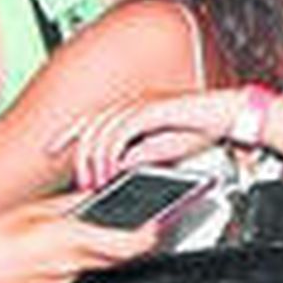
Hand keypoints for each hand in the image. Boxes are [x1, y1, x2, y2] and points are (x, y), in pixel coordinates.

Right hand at [0, 195, 159, 282]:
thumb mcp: (34, 209)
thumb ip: (73, 205)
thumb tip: (100, 198)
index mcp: (68, 239)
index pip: (127, 243)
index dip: (149, 236)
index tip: (159, 224)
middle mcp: (70, 265)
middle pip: (118, 256)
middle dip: (131, 241)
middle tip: (140, 223)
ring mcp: (62, 281)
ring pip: (97, 264)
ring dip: (103, 249)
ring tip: (95, 229)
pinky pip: (76, 272)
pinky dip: (78, 260)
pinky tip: (62, 248)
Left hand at [54, 89, 241, 189]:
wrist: (231, 115)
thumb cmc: (205, 128)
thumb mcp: (166, 149)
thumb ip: (141, 154)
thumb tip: (119, 166)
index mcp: (134, 108)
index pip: (92, 119)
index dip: (68, 133)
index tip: (51, 150)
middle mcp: (133, 102)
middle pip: (90, 124)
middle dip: (77, 153)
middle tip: (80, 179)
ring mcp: (142, 103)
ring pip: (101, 128)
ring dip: (94, 157)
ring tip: (95, 180)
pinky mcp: (152, 109)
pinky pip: (121, 130)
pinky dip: (112, 151)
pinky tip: (111, 168)